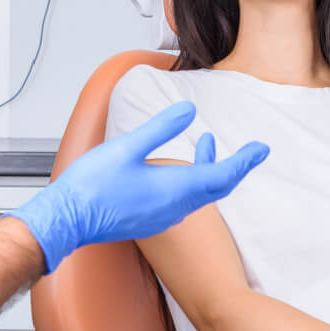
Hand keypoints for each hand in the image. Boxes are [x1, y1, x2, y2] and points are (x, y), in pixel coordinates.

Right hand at [8, 101, 269, 272]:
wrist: (67, 220)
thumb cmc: (92, 186)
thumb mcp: (127, 147)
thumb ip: (161, 128)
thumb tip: (189, 110)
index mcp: (175, 189)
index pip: (223, 176)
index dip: (245, 160)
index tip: (262, 149)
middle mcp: (175, 208)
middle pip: (217, 188)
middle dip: (236, 166)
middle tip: (253, 152)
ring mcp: (163, 216)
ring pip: (200, 194)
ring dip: (212, 170)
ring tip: (212, 143)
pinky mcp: (150, 219)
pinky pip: (184, 199)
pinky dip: (193, 179)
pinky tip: (180, 167)